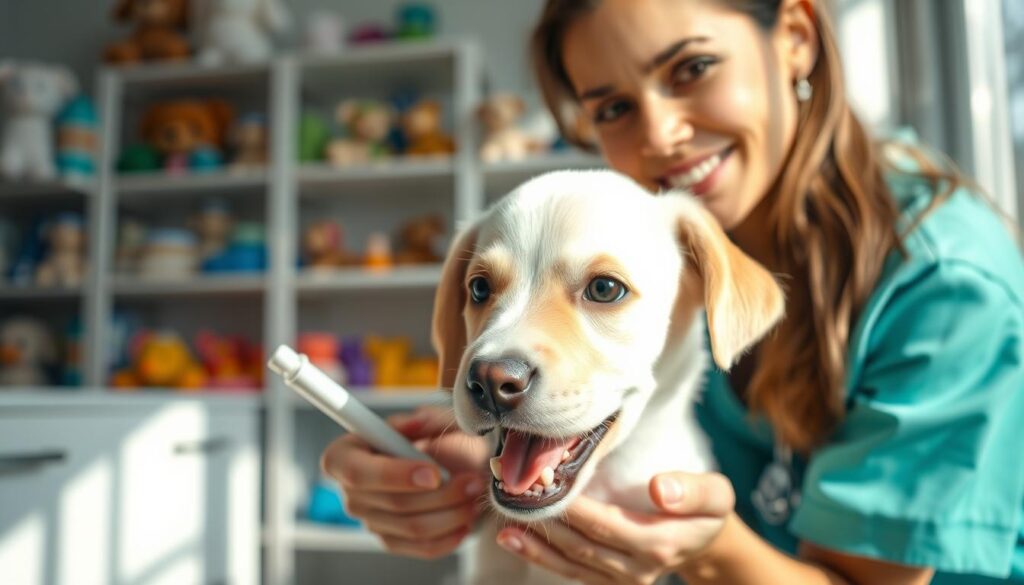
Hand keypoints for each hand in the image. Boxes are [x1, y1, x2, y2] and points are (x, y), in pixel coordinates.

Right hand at [320, 405, 490, 558]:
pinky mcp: (391, 541)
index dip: (396, 476)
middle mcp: (350, 492)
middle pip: (395, 503)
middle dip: (442, 494)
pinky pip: (421, 547)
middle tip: (472, 481)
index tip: (434, 474)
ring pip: (414, 527)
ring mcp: (369, 520)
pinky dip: (449, 536)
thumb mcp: (428, 419)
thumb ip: (425, 419)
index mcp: (344, 456)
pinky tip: (467, 520)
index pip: (359, 474)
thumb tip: (417, 424)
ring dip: (453, 514)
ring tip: (475, 496)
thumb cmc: (428, 437)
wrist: (441, 464)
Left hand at [493, 472, 734, 584]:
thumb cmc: (705, 508)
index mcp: (659, 544)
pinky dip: (543, 558)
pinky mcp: (610, 582)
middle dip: (548, 526)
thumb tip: (659, 488)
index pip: (608, 526)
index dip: (576, 510)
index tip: (549, 487)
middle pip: (583, 547)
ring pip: (573, 565)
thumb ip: (693, 490)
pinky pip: (573, 573)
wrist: (705, 540)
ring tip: (505, 530)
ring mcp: (623, 580)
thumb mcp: (716, 494)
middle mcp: (638, 569)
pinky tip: (517, 542)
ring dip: (537, 549)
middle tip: (516, 501)